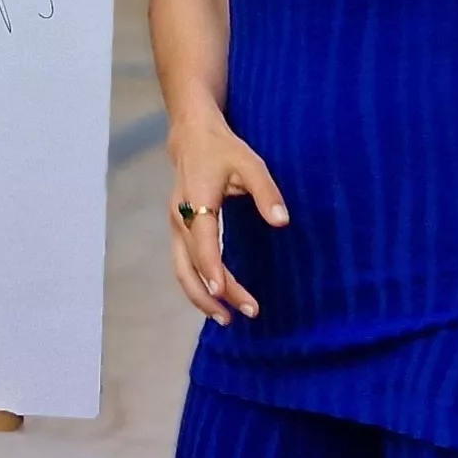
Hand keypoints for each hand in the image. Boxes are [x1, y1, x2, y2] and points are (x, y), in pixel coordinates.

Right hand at [164, 117, 285, 324]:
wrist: (191, 138)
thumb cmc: (224, 150)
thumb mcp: (251, 163)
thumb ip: (266, 192)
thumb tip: (282, 221)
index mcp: (197, 199)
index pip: (202, 241)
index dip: (211, 268)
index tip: (222, 293)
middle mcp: (180, 217)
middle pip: (192, 264)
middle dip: (215, 293)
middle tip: (245, 313)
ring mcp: (175, 225)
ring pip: (181, 270)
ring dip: (200, 297)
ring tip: (227, 320)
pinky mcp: (178, 231)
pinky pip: (182, 265)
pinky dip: (196, 286)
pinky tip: (215, 301)